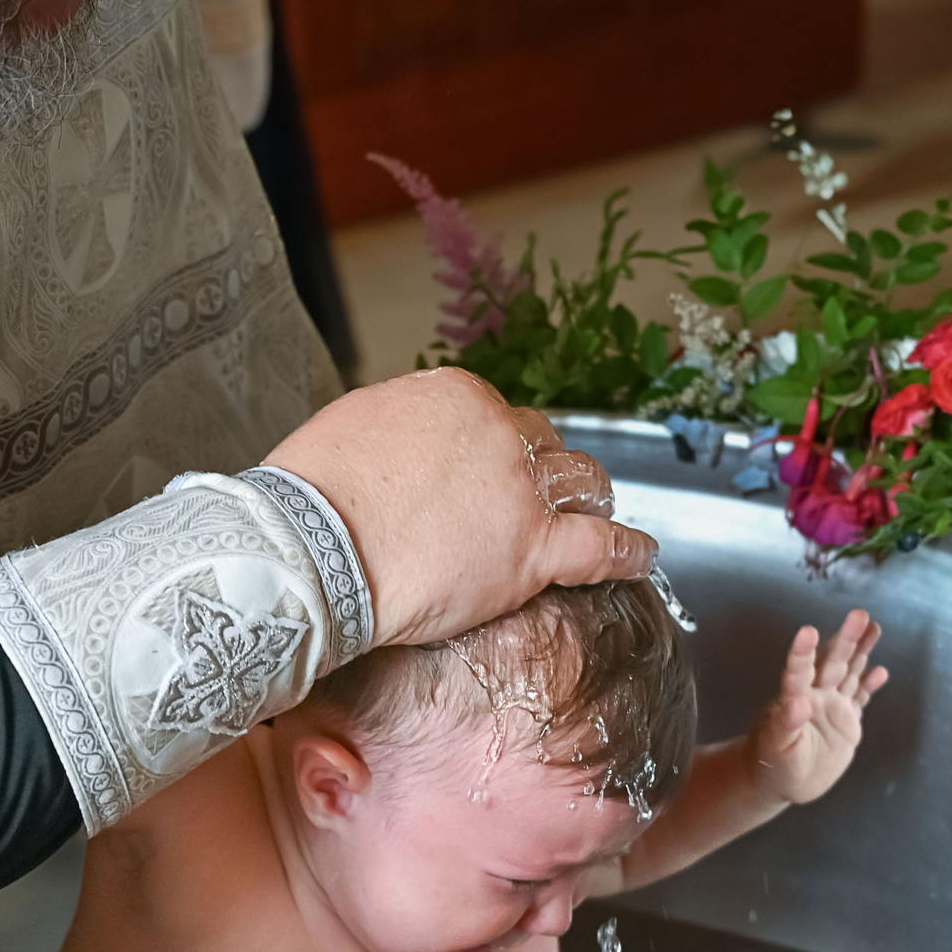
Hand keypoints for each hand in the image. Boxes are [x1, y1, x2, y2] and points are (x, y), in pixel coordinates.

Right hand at [263, 369, 657, 646]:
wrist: (312, 548)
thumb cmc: (311, 496)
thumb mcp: (352, 430)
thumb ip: (398, 432)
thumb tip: (402, 449)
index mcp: (455, 395)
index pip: (496, 416)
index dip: (496, 449)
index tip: (486, 473)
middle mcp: (498, 432)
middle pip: (543, 445)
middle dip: (542, 470)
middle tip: (532, 499)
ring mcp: (521, 490)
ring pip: (580, 483)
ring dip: (585, 501)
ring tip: (587, 520)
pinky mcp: (532, 550)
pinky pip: (601, 546)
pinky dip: (627, 550)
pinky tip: (640, 555)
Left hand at [747, 610, 886, 806]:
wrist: (784, 781)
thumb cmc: (772, 764)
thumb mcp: (776, 748)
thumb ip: (785, 725)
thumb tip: (797, 702)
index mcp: (793, 700)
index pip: (798, 672)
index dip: (803, 653)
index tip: (808, 631)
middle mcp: (814, 696)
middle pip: (832, 663)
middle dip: (846, 639)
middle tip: (859, 615)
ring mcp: (831, 707)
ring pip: (849, 673)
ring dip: (861, 651)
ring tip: (873, 626)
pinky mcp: (846, 722)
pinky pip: (859, 699)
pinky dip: (869, 685)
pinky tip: (880, 671)